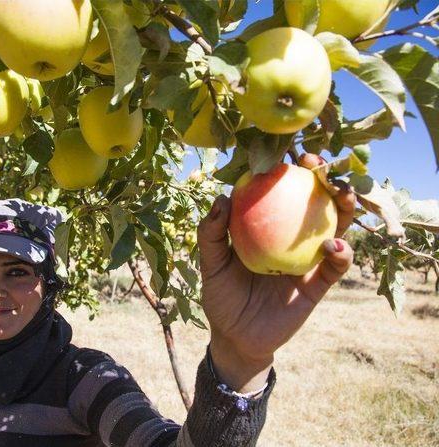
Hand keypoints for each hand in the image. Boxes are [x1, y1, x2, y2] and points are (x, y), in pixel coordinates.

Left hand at [197, 155, 355, 391]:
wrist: (235, 337)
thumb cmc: (221, 297)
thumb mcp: (211, 264)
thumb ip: (213, 234)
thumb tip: (221, 199)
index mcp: (267, 229)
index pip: (281, 194)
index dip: (289, 172)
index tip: (290, 154)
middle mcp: (291, 239)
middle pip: (315, 203)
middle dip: (324, 179)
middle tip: (319, 164)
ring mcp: (308, 260)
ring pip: (335, 228)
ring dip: (344, 209)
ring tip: (342, 195)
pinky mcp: (319, 284)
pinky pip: (335, 267)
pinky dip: (341, 255)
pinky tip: (335, 245)